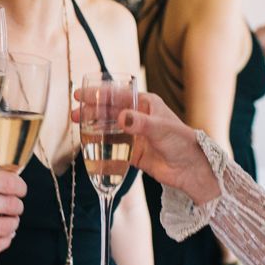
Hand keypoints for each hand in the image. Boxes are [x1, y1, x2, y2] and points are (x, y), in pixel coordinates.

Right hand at [72, 90, 220, 204]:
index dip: (97, 94)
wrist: (190, 170)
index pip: (116, 95)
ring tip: (77, 126)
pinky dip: (100, 145)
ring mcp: (133, 135)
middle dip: (90, 110)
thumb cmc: (182, 142)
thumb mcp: (161, 128)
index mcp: (144, 104)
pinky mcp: (132, 152)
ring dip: (92, 126)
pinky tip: (88, 145)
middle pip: (108, 111)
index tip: (80, 95)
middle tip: (74, 113)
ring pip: (107, 127)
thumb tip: (120, 118)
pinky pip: (112, 147)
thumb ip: (140, 123)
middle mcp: (137, 117)